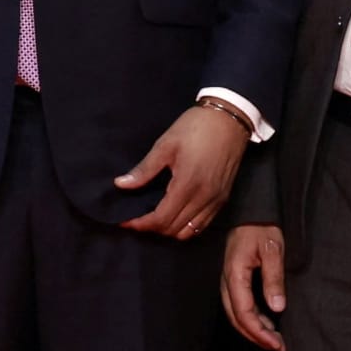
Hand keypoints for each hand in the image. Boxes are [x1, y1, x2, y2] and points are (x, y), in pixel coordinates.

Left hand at [116, 103, 250, 238]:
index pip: (161, 219)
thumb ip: (144, 169)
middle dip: (152, 228)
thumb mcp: (165, 145)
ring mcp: (216, 200)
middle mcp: (204, 198)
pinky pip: (202, 224)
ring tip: (153, 218)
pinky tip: (174, 215)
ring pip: (189, 231)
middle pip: (174, 229)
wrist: (229, 119)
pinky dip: (186, 226)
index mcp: (187, 185)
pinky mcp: (223, 198)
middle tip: (135, 218)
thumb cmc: (195, 128)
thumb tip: (121, 184)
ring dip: (169, 230)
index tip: (125, 221)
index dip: (141, 224)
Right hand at [221, 225, 287, 350]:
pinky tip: (268, 324)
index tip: (277, 344)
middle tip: (278, 347)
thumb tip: (277, 308)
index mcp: (235, 274)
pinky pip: (239, 305)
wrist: (253, 212)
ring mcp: (229, 281)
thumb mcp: (273, 250)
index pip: (243, 312)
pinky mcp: (234, 280)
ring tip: (275, 340)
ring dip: (254, 329)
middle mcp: (227, 281)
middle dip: (256, 336)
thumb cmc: (264, 228)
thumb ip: (273, 279)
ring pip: (235, 314)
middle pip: (235, 318)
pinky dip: (252, 319)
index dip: (259, 332)